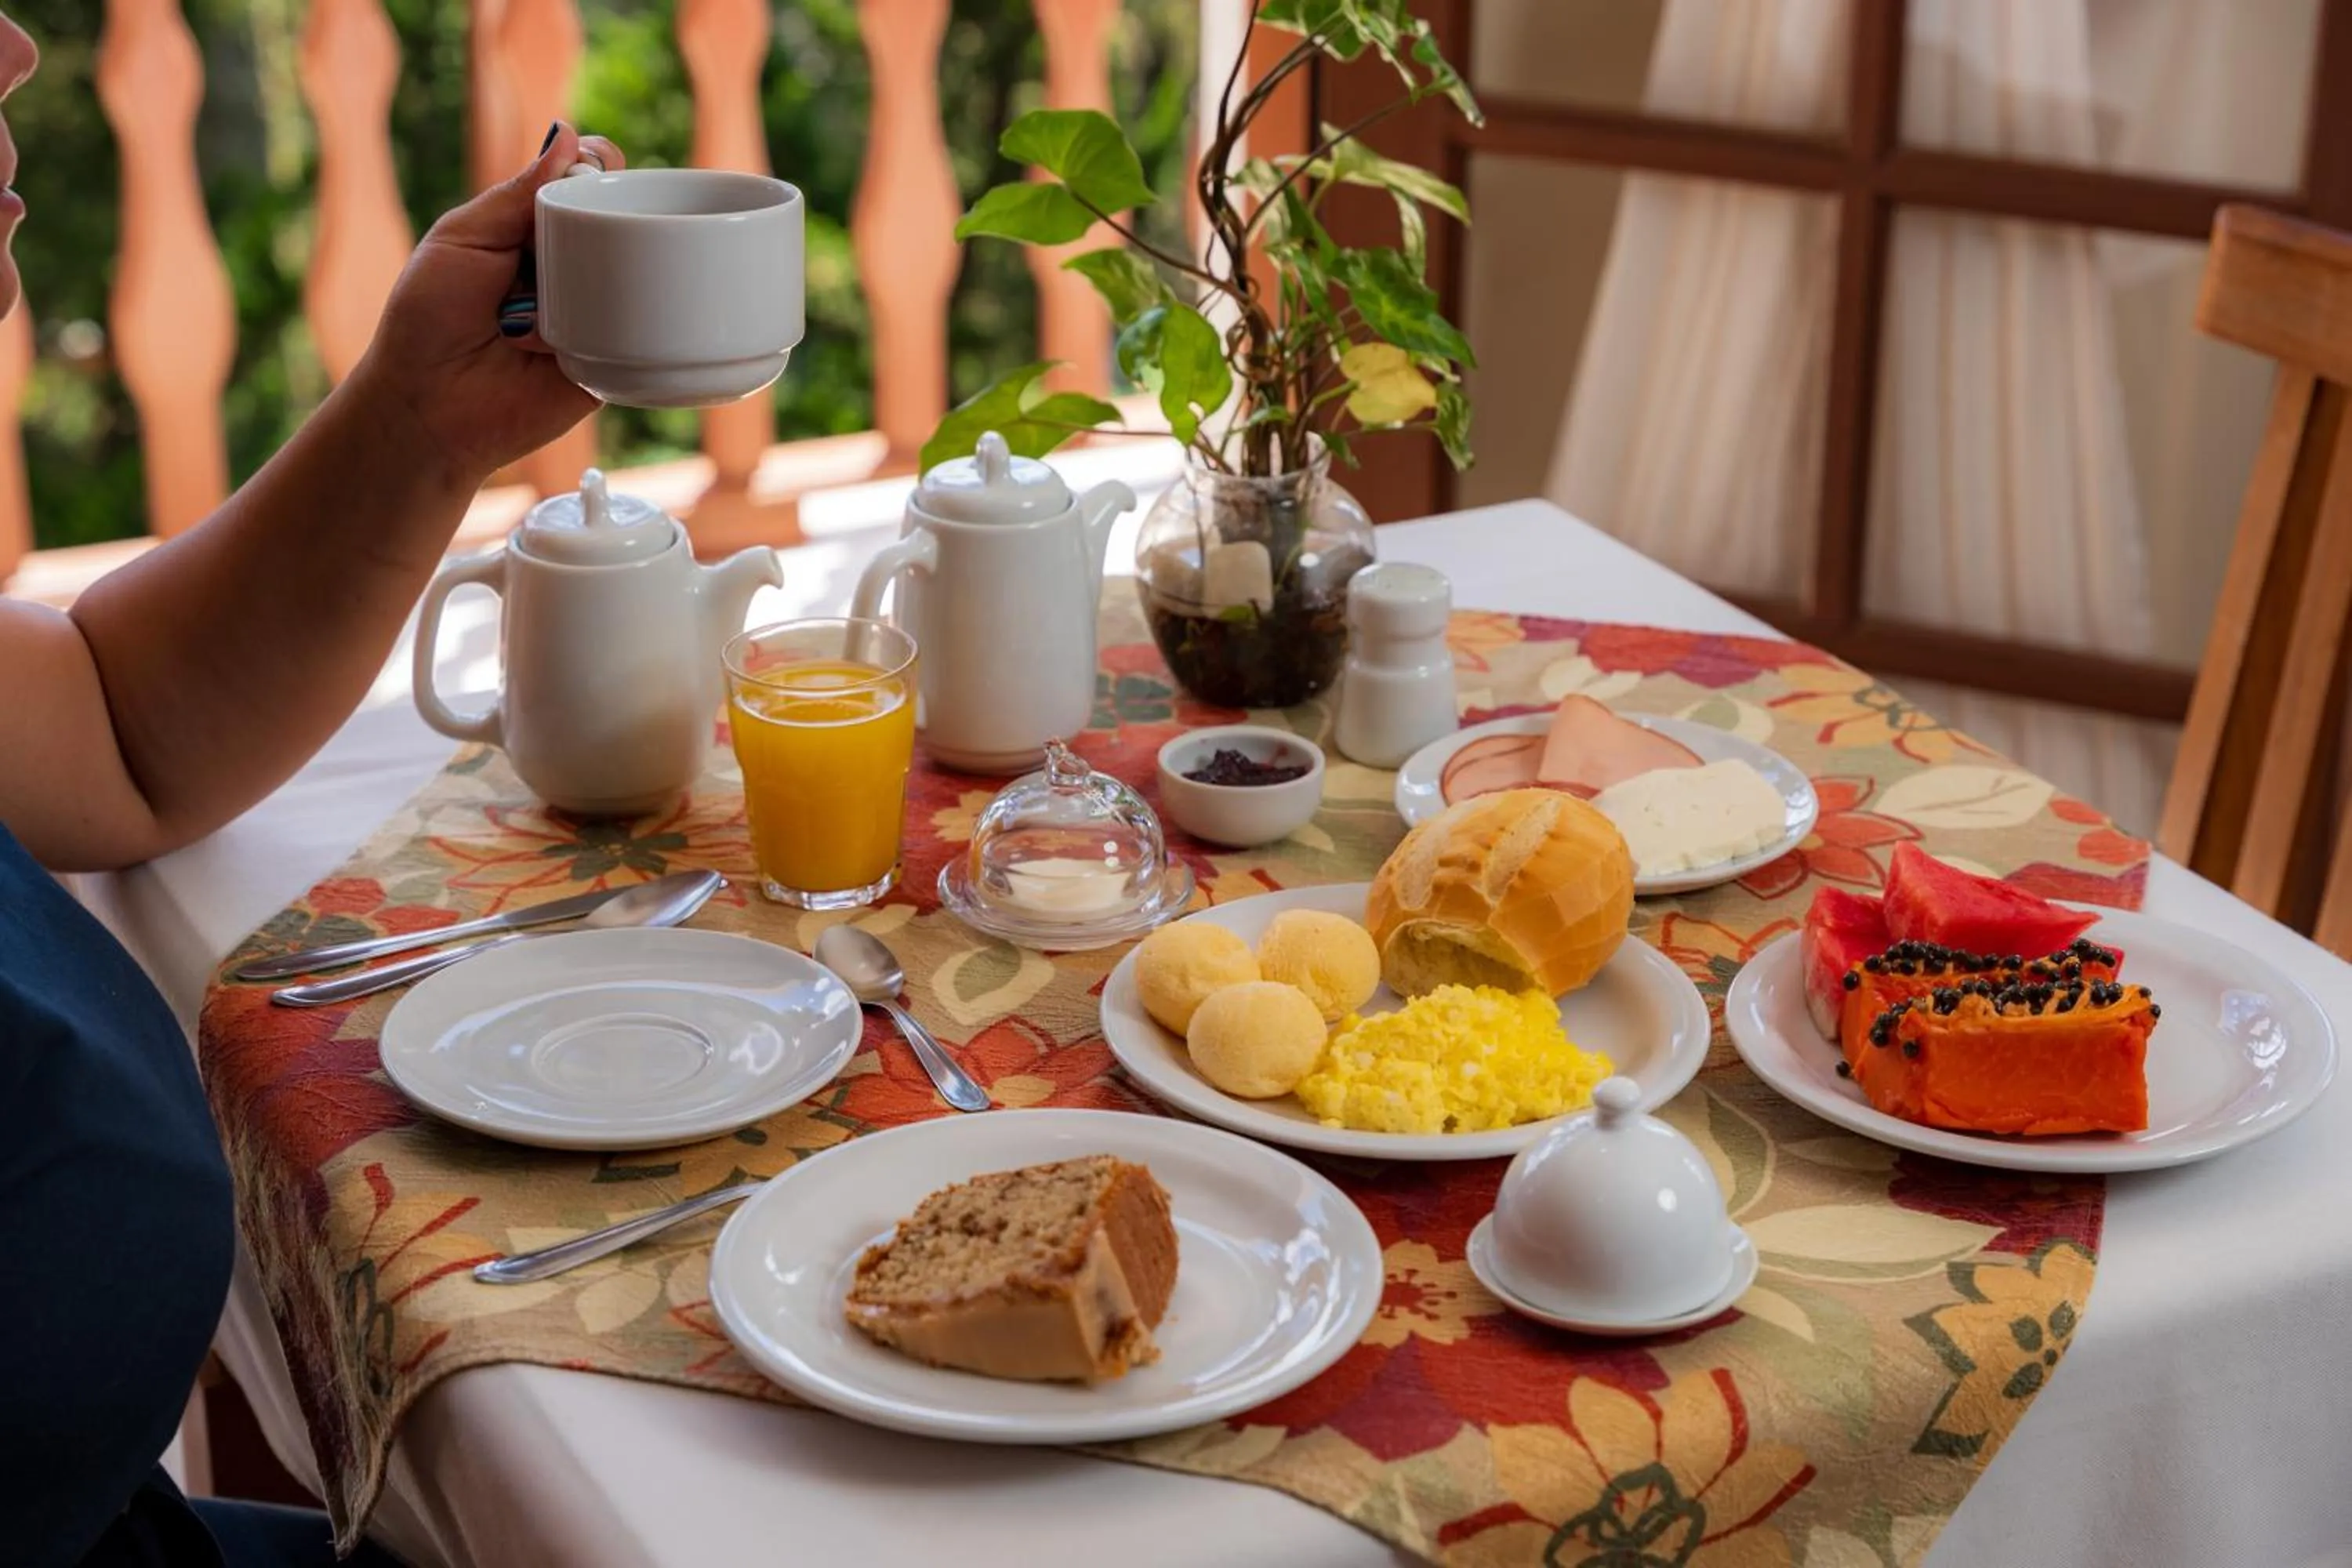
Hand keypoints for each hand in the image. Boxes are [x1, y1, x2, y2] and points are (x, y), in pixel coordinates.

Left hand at [348, 123, 625, 487]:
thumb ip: (515, 195)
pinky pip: (649, 334)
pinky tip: (634, 312)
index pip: (583, 186)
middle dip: (623, 213)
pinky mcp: (617, 363)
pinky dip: (647, 320)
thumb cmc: (428, 320)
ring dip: (627, 268)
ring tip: (583, 284)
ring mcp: (598, 317)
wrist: (427, 407)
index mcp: (534, 234)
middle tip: (601, 222)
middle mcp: (572, 272)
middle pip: (621, 224)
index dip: (601, 168)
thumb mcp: (464, 238)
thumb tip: (570, 137)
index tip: (603, 163)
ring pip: (641, 275)